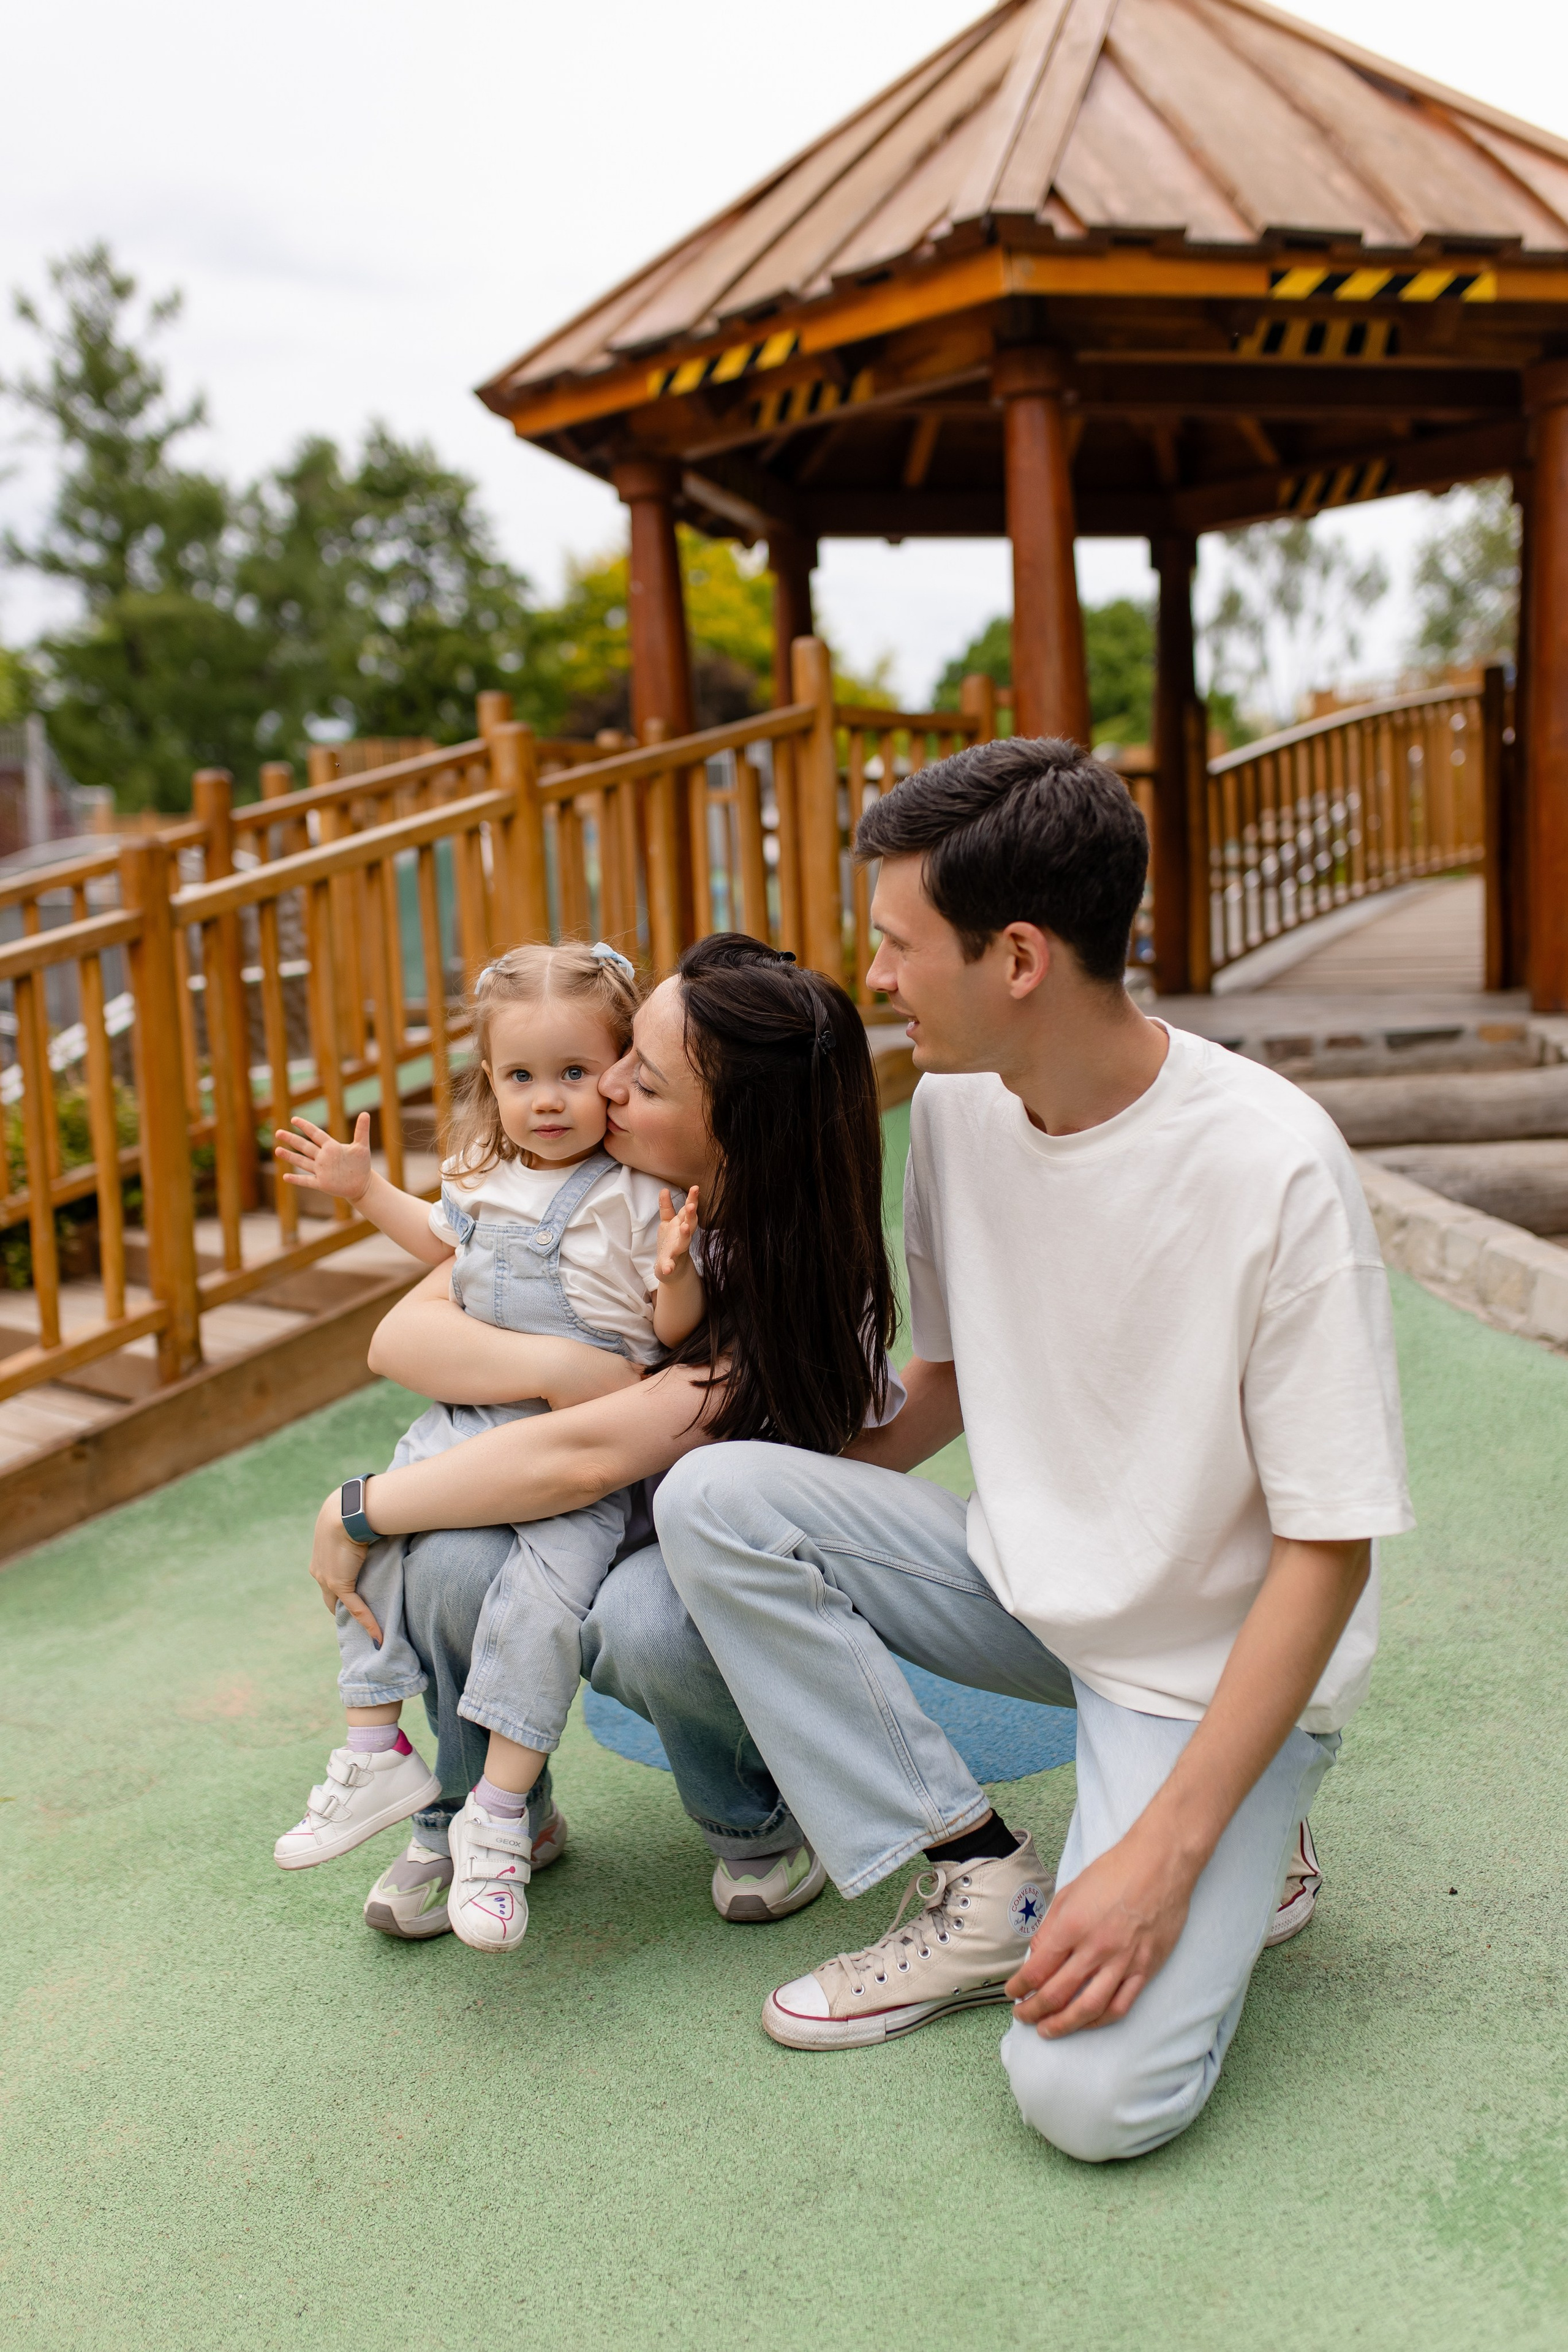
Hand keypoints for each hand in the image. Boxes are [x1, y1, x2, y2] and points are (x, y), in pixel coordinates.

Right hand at [276, 1111, 372, 1201]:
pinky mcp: (322, 1183)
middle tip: (278, 1132)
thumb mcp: (362, 1147)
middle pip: (305, 1146)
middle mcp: (323, 1157)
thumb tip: (365, 1113)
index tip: (294, 1119)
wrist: (362, 1183)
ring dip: (290, 1156)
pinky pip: (307, 1181)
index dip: (305, 1127)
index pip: (316, 1134)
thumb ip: (361, 1130)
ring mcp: (321, 1171)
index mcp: (331, 1147)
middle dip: (292, 1139)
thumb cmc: (361, 1164)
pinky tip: (285, 1177)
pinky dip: (297, 1179)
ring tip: (277, 1150)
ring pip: (303, 1162)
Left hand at [309, 1490, 382, 1643]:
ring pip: (339, 1605)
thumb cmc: (354, 1511)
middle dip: (342, 1609)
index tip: (353, 1598)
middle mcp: (319, 1571)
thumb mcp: (354, 1526)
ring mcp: (326, 1580)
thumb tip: (381, 1529)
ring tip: (368, 1628)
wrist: (346, 1511)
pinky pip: (355, 1608)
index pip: (329, 1581)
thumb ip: (361, 1535)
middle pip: (330, 1598)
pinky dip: (368, 1622)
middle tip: (358, 1618)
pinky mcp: (339, 1584)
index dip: (340, 1593)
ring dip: (352, 1617)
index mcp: (320, 1558)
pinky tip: (378, 1635)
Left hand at [655, 1185, 699, 1284]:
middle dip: (691, 1215)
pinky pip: (670, 1265)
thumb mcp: (668, 1223)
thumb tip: (664, 1189)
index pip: (689, 1210)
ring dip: (685, 1234)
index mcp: (682, 1224)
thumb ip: (666, 1207)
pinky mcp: (670, 1264)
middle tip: (692, 1206)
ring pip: (684, 1242)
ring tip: (684, 1227)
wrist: (672, 1269)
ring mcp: (678, 1250)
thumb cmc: (671, 1242)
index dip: (692, 1199)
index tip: (695, 1187)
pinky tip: (668, 1268)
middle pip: (690, 1223)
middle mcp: (683, 1236)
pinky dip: (669, 1267)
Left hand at [1003, 1823, 1195, 2036]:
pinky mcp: (1145, 1968)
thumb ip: (1051, 1926)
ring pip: (1088, 2008)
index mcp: (1072, 1926)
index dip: (1019, 1986)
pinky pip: (1121, 2005)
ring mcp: (1123, 1961)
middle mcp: (1096, 1948)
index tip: (1012, 1992)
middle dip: (1033, 2010)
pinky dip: (1099, 2020)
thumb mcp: (1070, 1891)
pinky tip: (1086, 2022)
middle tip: (1023, 2016)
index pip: (1037, 1969)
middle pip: (1057, 1994)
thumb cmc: (1114, 1871)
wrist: (1160, 1864)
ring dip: (1063, 2025)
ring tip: (1048, 2030)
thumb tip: (1037, 1956)